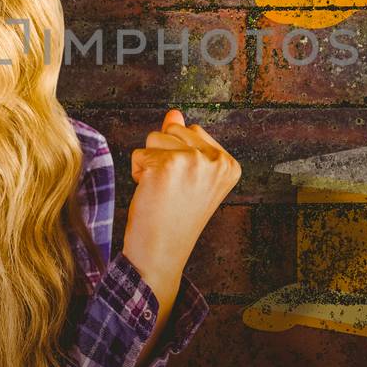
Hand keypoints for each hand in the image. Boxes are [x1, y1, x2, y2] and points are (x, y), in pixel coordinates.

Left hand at [120, 109, 241, 281]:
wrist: (161, 253)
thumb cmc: (174, 218)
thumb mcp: (188, 176)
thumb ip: (184, 141)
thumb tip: (174, 113)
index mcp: (229, 164)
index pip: (193, 131)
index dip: (180, 156)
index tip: (185, 187)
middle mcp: (216, 161)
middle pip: (174, 129)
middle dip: (164, 156)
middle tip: (171, 191)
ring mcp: (193, 161)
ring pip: (155, 137)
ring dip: (149, 163)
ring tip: (161, 192)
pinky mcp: (167, 165)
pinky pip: (139, 154)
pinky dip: (137, 173)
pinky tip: (150, 195)